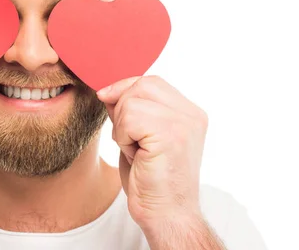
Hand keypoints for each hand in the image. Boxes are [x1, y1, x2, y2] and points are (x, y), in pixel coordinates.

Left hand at [97, 75, 208, 232]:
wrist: (166, 216)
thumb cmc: (151, 181)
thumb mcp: (139, 137)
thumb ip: (131, 111)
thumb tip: (108, 90)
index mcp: (189, 113)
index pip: (151, 82)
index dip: (124, 89)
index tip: (107, 102)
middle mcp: (192, 114)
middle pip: (142, 84)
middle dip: (122, 108)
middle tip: (129, 140)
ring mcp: (184, 124)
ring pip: (132, 101)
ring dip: (122, 127)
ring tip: (137, 151)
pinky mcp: (171, 136)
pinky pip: (129, 118)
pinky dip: (123, 138)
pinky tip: (137, 157)